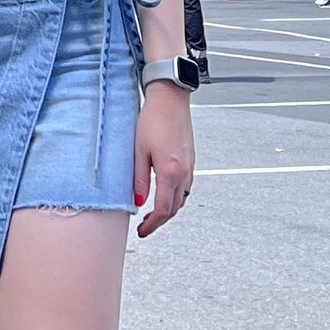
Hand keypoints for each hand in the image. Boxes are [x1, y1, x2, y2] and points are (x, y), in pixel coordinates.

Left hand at [133, 82, 194, 238]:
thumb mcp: (139, 151)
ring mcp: (190, 166)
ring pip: (182, 198)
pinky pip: (186, 186)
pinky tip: (164, 192)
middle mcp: (184, 172)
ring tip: (153, 211)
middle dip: (160, 220)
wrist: (170, 98)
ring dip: (169, 208)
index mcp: (170, 172)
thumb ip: (139, 179)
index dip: (153, 225)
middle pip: (175, 208)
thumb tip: (138, 202)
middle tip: (146, 226)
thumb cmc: (152, 120)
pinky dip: (175, 195)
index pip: (163, 210)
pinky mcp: (191, 159)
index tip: (142, 232)